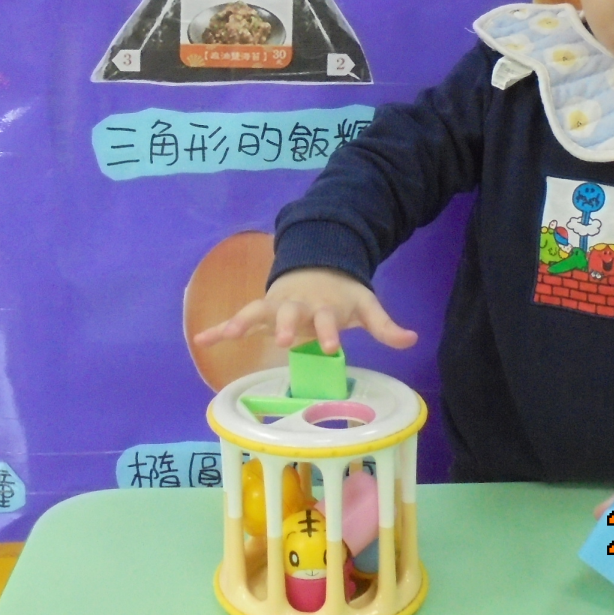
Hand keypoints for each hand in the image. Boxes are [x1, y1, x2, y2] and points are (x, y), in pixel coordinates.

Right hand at [191, 267, 416, 354]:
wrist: (317, 267)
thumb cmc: (340, 295)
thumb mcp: (365, 306)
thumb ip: (385, 325)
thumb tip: (413, 339)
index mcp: (323, 306)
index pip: (327, 319)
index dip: (330, 332)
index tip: (333, 347)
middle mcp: (296, 305)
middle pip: (289, 313)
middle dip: (285, 324)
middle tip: (281, 340)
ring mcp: (274, 306)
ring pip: (257, 312)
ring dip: (244, 321)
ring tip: (230, 333)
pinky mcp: (259, 311)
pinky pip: (236, 320)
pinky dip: (218, 330)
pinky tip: (200, 341)